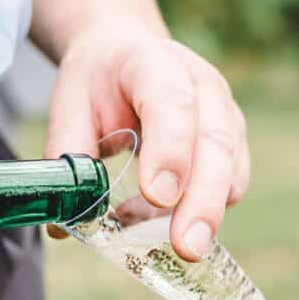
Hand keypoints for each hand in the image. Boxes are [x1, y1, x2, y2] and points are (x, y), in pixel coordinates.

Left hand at [45, 18, 249, 260]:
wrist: (126, 52)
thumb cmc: (98, 80)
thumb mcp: (69, 104)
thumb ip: (67, 156)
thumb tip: (64, 224)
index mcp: (154, 63)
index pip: (171, 103)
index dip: (168, 151)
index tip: (157, 195)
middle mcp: (202, 85)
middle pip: (215, 143)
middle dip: (202, 201)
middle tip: (186, 247)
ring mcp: (226, 113)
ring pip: (232, 168)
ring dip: (205, 213)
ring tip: (167, 244)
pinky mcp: (233, 142)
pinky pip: (231, 184)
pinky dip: (201, 210)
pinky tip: (161, 220)